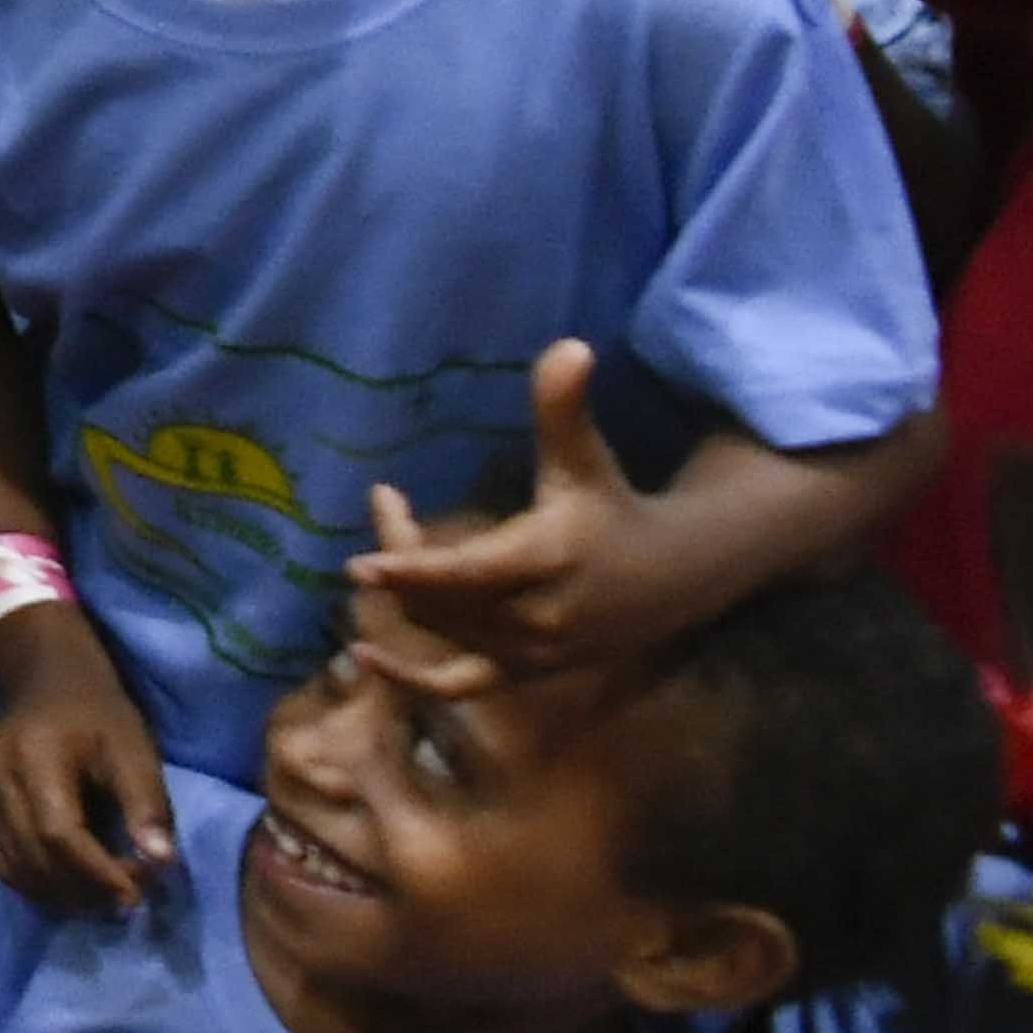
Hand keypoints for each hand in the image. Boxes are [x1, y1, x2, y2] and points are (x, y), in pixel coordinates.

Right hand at [0, 594, 176, 909]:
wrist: (44, 679)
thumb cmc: (98, 712)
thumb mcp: (134, 748)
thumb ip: (147, 803)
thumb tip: (161, 861)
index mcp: (33, 757)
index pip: (59, 833)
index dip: (98, 873)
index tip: (138, 894)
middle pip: (34, 858)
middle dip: (85, 891)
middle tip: (130, 899)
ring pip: (15, 869)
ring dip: (62, 896)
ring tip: (105, 899)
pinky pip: (5, 862)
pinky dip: (41, 885)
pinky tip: (74, 888)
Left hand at [341, 335, 672, 691]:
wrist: (673, 577)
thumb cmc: (614, 506)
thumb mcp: (586, 457)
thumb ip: (564, 406)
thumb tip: (570, 346)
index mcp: (550, 559)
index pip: (470, 574)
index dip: (414, 569)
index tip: (359, 562)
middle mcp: (540, 616)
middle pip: (442, 599)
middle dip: (400, 558)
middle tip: (387, 505)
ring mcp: (533, 653)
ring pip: (442, 631)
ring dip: (405, 595)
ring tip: (387, 545)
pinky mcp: (527, 674)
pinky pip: (460, 686)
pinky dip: (412, 682)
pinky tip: (362, 657)